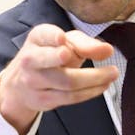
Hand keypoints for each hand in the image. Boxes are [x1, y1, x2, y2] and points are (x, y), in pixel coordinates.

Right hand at [0, 24, 118, 133]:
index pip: (43, 35)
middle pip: (49, 59)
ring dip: (94, 78)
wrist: (22, 83)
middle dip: (63, 57)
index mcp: (37, 38)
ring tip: (112, 73)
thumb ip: (85, 44)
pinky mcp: (43, 99)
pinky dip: (90, 91)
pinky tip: (102, 85)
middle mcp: (31, 59)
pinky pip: (70, 97)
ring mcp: (34, 81)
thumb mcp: (64, 43)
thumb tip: (107, 50)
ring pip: (67, 82)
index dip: (52, 37)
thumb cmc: (49, 56)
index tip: (62, 39)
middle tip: (82, 54)